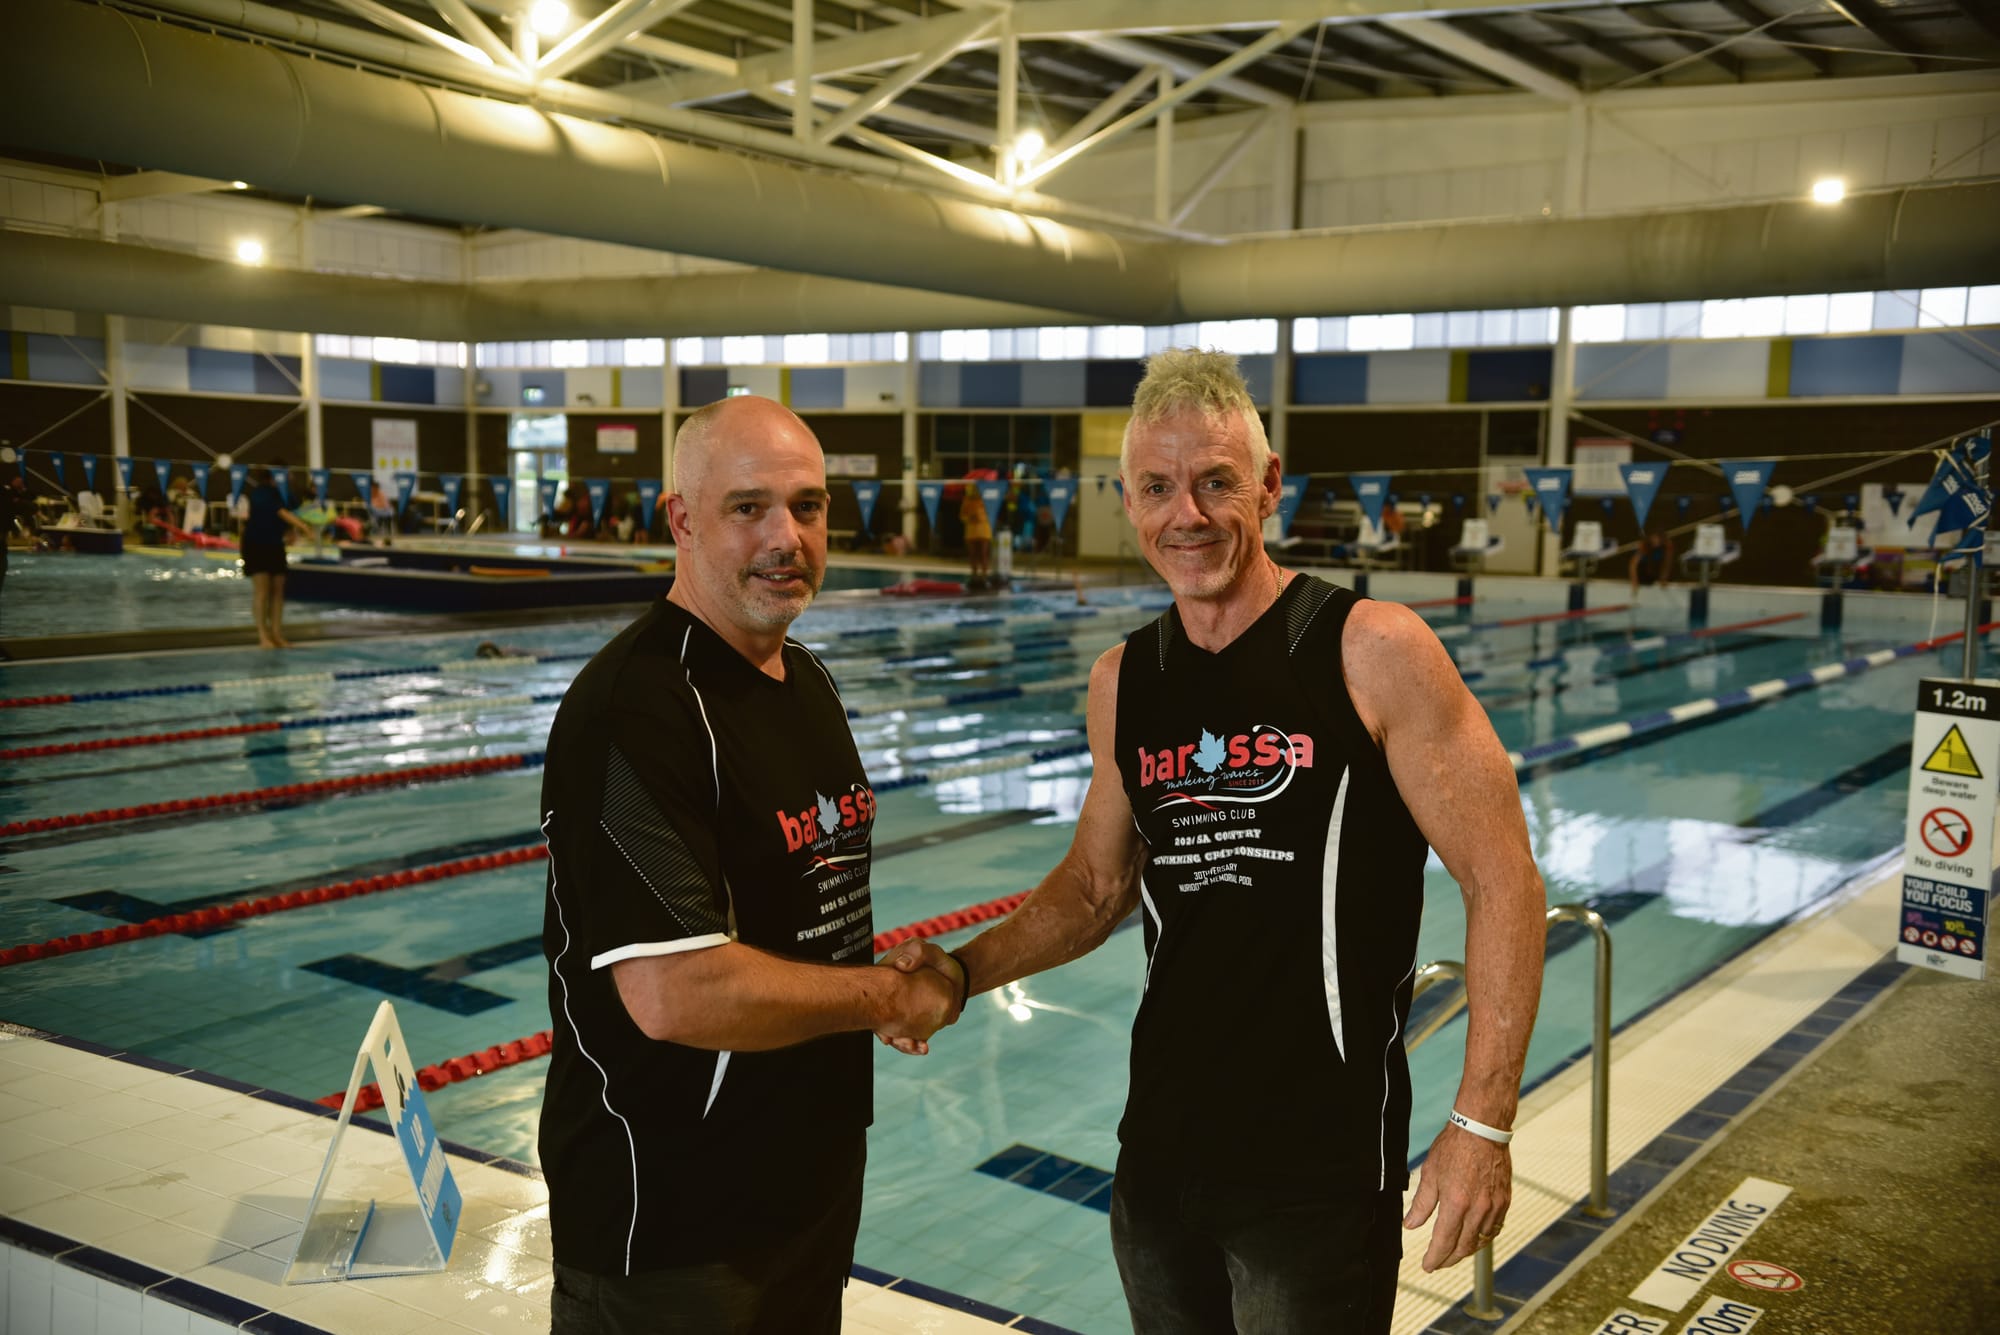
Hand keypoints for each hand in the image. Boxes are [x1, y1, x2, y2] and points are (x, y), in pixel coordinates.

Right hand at [875, 941, 966, 1055]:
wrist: (955, 977)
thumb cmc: (936, 961)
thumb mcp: (927, 949)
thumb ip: (917, 951)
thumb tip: (903, 965)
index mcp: (887, 981)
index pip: (874, 1001)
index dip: (876, 1018)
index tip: (883, 1030)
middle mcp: (891, 1000)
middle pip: (882, 1023)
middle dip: (889, 1035)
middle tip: (893, 1040)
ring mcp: (902, 1014)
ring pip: (897, 1034)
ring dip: (903, 1044)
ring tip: (917, 1046)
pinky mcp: (915, 1025)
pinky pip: (911, 1038)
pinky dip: (916, 1045)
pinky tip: (923, 1047)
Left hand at [1402, 1122, 1511, 1270]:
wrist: (1482, 1129)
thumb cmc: (1454, 1147)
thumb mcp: (1430, 1173)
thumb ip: (1422, 1203)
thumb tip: (1410, 1225)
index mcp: (1456, 1203)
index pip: (1444, 1242)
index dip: (1435, 1258)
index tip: (1427, 1266)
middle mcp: (1478, 1210)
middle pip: (1464, 1247)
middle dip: (1449, 1259)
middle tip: (1438, 1263)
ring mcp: (1494, 1207)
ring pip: (1480, 1240)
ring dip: (1466, 1251)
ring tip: (1454, 1253)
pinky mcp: (1504, 1201)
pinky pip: (1494, 1228)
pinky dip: (1483, 1238)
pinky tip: (1475, 1238)